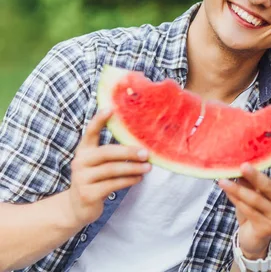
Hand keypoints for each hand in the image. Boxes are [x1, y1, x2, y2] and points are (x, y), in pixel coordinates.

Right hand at [66, 109, 151, 226]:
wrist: (77, 207)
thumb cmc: (95, 179)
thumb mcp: (98, 164)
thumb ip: (112, 153)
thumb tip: (141, 143)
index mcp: (84, 150)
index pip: (90, 132)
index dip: (99, 120)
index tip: (111, 109)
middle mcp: (80, 162)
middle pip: (107, 152)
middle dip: (129, 152)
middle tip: (147, 153)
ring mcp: (82, 178)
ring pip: (112, 170)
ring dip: (133, 168)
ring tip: (148, 167)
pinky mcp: (87, 194)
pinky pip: (112, 185)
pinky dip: (128, 181)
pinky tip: (138, 178)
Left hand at [218, 144, 270, 259]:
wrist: (252, 238)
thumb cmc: (252, 210)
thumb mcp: (251, 192)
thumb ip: (248, 181)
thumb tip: (238, 165)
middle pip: (268, 185)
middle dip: (255, 175)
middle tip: (243, 166)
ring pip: (254, 199)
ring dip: (237, 189)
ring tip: (222, 181)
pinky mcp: (267, 227)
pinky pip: (248, 210)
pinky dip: (236, 200)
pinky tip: (227, 192)